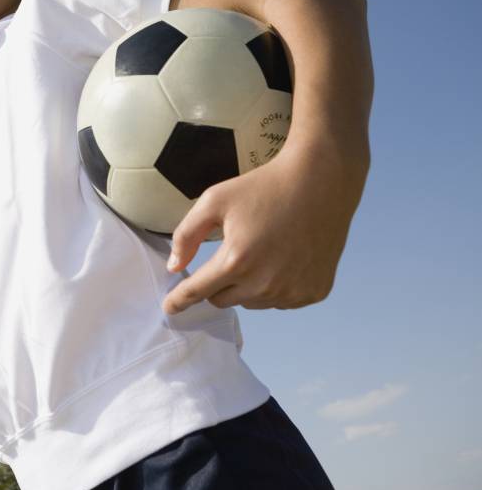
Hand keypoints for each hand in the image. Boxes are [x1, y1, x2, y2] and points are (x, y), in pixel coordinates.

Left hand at [162, 145, 364, 314]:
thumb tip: (175, 267)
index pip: (197, 292)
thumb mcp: (215, 201)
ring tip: (261, 252)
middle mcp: (265, 283)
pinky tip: (284, 259)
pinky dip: (275, 288)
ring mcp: (293, 291)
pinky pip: (281, 301)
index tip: (169, 308)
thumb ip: (187, 235)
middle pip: (223, 300)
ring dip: (247, 287)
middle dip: (217, 283)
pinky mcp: (314, 293)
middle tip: (229, 255)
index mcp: (237, 261)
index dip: (179, 300)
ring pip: (252, 303)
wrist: (320, 181)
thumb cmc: (263, 187)